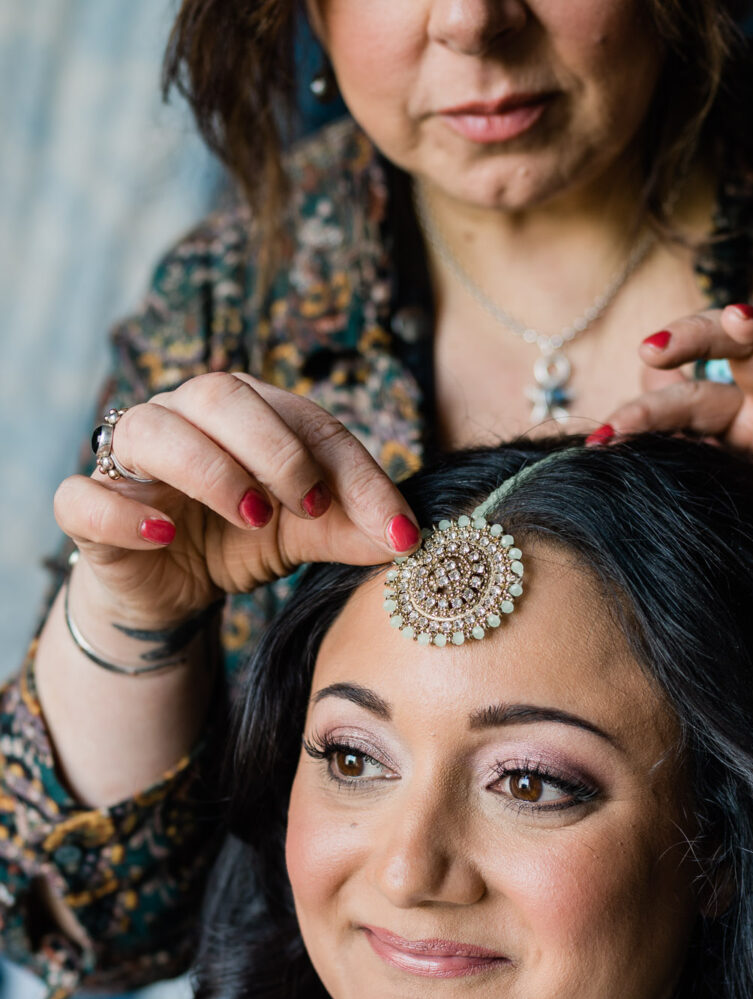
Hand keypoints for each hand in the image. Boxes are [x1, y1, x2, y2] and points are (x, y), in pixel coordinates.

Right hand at [53, 373, 419, 629]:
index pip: (305, 421)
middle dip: (275, 449)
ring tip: (253, 517)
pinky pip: (84, 496)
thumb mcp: (305, 535)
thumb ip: (352, 530)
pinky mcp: (89, 510)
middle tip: (311, 504)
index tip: (396, 529)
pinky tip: (165, 532)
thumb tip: (412, 537)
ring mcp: (130, 461)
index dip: (355, 472)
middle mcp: (183, 419)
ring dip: (209, 469)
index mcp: (245, 413)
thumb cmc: (237, 540)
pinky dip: (122, 510)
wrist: (172, 592)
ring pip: (151, 430)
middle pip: (220, 396)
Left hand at [602, 306, 752, 607]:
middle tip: (652, 346)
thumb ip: (688, 466)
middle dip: (699, 337)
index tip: (604, 433)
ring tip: (744, 318)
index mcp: (746, 421)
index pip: (694, 391)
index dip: (650, 404)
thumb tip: (611, 444)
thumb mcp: (731, 500)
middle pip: (746, 350)